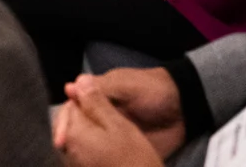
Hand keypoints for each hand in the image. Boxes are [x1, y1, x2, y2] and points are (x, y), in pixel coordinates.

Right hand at [54, 75, 172, 166]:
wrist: (184, 108)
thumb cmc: (152, 90)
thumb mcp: (125, 86)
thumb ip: (99, 88)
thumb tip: (70, 86)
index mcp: (95, 97)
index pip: (70, 110)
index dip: (63, 123)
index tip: (61, 139)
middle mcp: (99, 117)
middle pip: (75, 131)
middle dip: (69, 142)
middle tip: (67, 153)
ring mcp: (110, 136)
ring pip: (87, 146)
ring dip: (80, 155)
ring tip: (77, 163)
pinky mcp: (122, 152)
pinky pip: (106, 160)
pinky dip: (96, 163)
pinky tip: (89, 166)